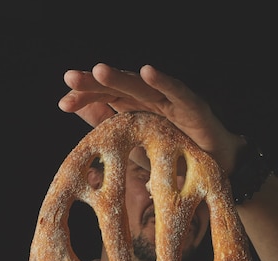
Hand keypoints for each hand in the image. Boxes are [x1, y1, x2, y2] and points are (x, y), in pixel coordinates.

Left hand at [58, 63, 245, 174]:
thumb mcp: (133, 145)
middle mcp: (150, 101)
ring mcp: (171, 102)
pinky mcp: (193, 107)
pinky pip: (177, 92)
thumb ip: (108, 126)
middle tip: (70, 79)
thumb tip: (80, 109)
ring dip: (121, 78)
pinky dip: (163, 82)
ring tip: (99, 71)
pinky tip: (147, 72)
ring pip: (142, 87)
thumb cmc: (174, 157)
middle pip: (118, 88)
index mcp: (134, 110)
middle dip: (94, 83)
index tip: (64, 103)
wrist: (213, 171)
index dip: (85, 98)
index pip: (104, 99)